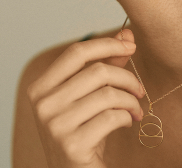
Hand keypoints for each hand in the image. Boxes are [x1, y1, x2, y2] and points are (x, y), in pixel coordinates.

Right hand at [27, 29, 144, 167]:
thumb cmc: (84, 129)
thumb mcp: (90, 95)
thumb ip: (107, 63)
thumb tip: (127, 35)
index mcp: (42, 87)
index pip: (77, 52)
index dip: (107, 44)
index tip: (130, 45)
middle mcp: (43, 104)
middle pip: (97, 71)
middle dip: (127, 78)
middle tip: (139, 89)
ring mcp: (55, 125)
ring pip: (108, 94)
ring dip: (131, 100)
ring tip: (136, 109)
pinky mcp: (72, 145)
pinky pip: (112, 117)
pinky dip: (127, 117)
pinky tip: (127, 122)